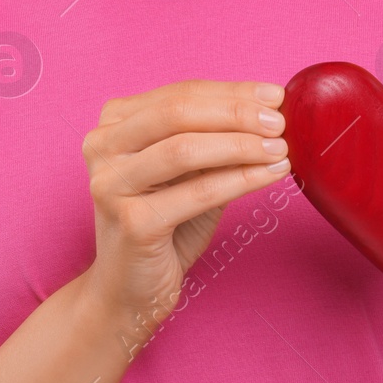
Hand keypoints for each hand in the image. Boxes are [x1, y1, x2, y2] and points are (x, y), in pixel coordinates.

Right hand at [78, 79, 291, 348]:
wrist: (129, 290)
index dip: (231, 92)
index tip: (274, 96)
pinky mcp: (131, 222)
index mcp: (114, 123)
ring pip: (184, 149)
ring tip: (281, 147)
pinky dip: (240, 179)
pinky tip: (271, 175)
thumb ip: (213, 138)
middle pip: (177, 112)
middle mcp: (101, 146)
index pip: (179, 93)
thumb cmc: (165, 224)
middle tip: (280, 121)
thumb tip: (269, 109)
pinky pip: (197, 192)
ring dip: (241, 145)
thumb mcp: (188, 172)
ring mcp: (110, 183)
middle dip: (236, 113)